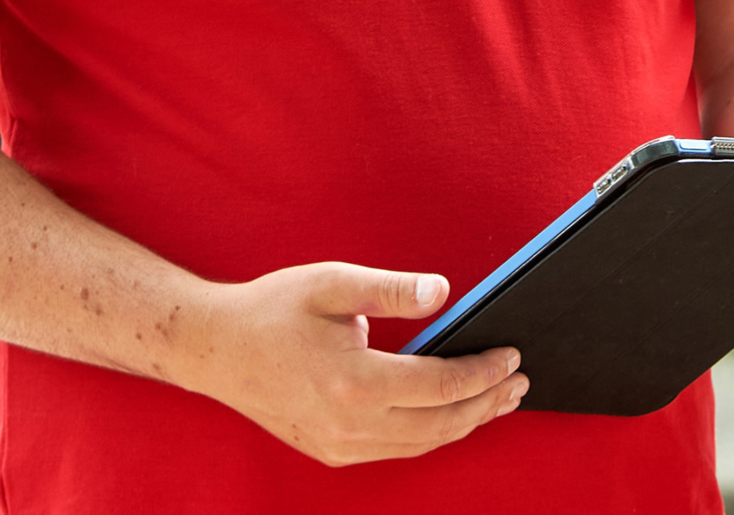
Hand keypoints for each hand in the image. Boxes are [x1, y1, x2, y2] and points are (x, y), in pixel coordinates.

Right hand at [181, 262, 527, 465]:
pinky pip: (395, 450)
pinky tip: (449, 415)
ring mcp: (338, 445)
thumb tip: (443, 291)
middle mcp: (349, 425)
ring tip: (497, 400)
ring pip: (421, 444)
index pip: (441, 385)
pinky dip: (431, 434)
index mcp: (354, 382)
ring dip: (464, 423)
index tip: (512, 355)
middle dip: (487, 403)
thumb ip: (391, 289)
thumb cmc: (272, 309)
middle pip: (440, 423)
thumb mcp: (332, 283)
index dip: (483, 372)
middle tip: (519, 382)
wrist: (214, 349)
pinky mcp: (329, 451)